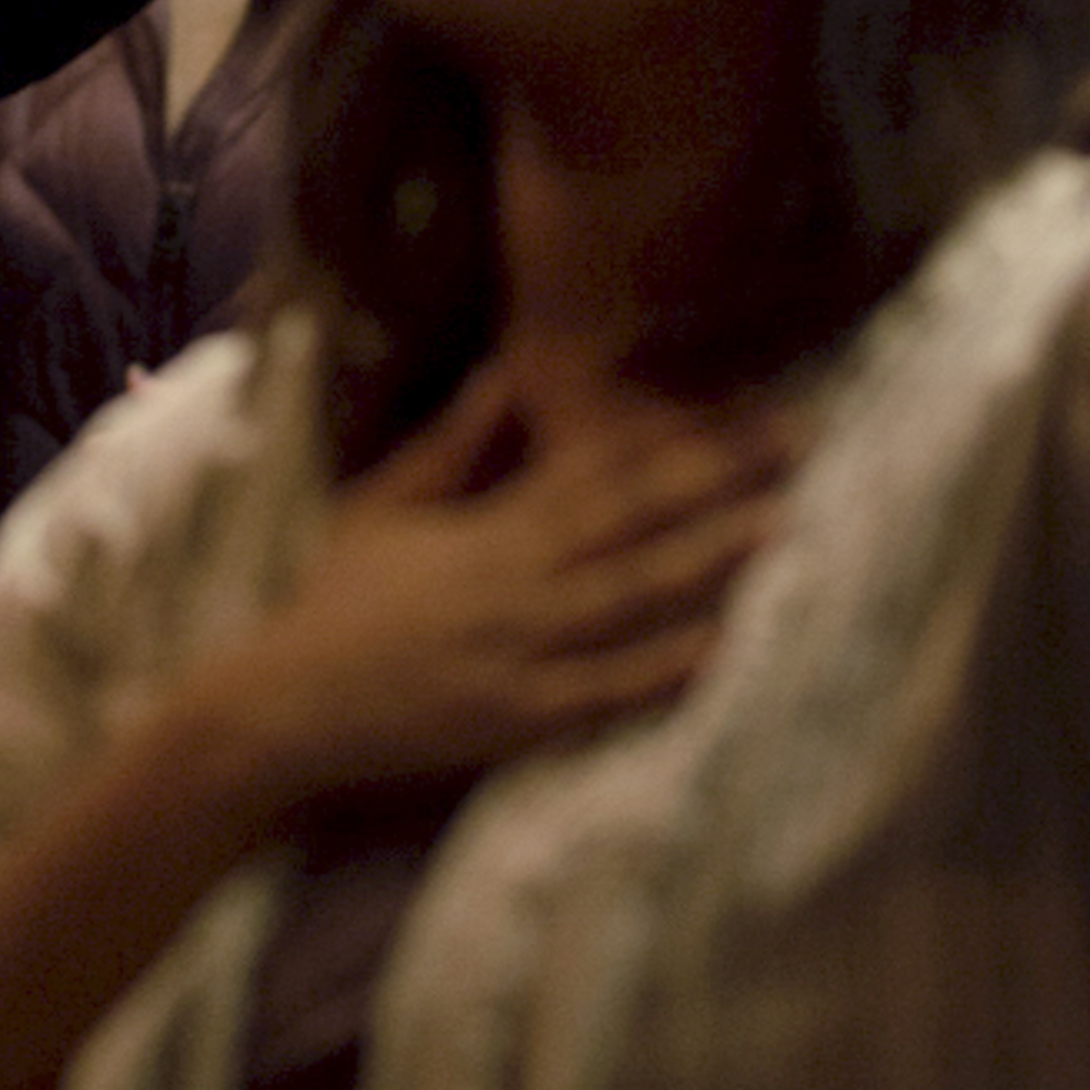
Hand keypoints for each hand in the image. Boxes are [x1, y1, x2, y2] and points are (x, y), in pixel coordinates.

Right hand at [211, 366, 797, 801]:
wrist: (285, 701)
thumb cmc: (333, 599)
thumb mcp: (384, 504)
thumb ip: (452, 444)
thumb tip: (503, 372)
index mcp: (489, 526)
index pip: (600, 468)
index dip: (679, 437)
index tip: (749, 411)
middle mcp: (516, 580)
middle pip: (634, 521)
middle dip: (721, 482)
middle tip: (804, 448)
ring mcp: (522, 650)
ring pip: (633, 598)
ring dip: (712, 563)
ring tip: (788, 532)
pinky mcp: (521, 717)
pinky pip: (607, 691)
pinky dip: (665, 671)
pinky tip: (724, 651)